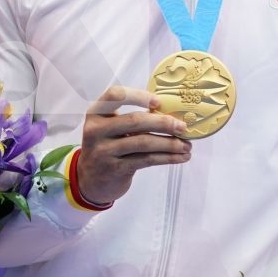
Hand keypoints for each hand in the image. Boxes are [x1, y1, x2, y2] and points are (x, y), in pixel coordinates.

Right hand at [76, 85, 191, 206]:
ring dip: (170, 144)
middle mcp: (96, 130)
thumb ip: (130, 118)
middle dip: (163, 123)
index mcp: (96, 113)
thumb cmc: (108, 147)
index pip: (115, 95)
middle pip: (134, 121)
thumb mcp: (110, 129)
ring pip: (143, 143)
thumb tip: (171, 114)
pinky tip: (180, 157)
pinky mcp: (115, 169)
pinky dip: (167, 158)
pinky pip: (146, 160)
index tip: (158, 102)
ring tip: (187, 146)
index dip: (138, 96)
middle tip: (183, 127)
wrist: (90, 181)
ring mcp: (104, 151)